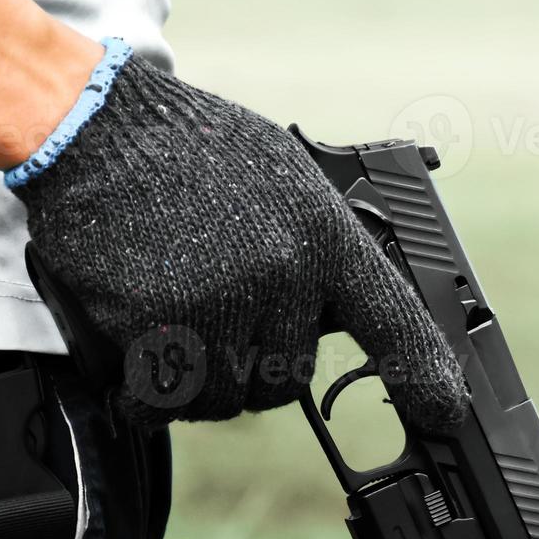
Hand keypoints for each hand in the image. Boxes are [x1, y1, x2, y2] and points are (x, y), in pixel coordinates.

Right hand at [11, 48, 469, 431]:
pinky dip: (147, 387)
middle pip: (285, 382)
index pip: (394, 323)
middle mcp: (280, 279)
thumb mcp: (287, 180)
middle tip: (219, 309)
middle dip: (254, 361)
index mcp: (325, 237)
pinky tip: (138, 334)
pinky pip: (161, 402)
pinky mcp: (151, 333)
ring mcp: (216, 310)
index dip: (425, 377)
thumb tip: (345, 316)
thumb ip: (321, 248)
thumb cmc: (191, 148)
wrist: (95, 123)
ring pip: (223, 399)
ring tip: (174, 307)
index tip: (444, 414)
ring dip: (198, 376)